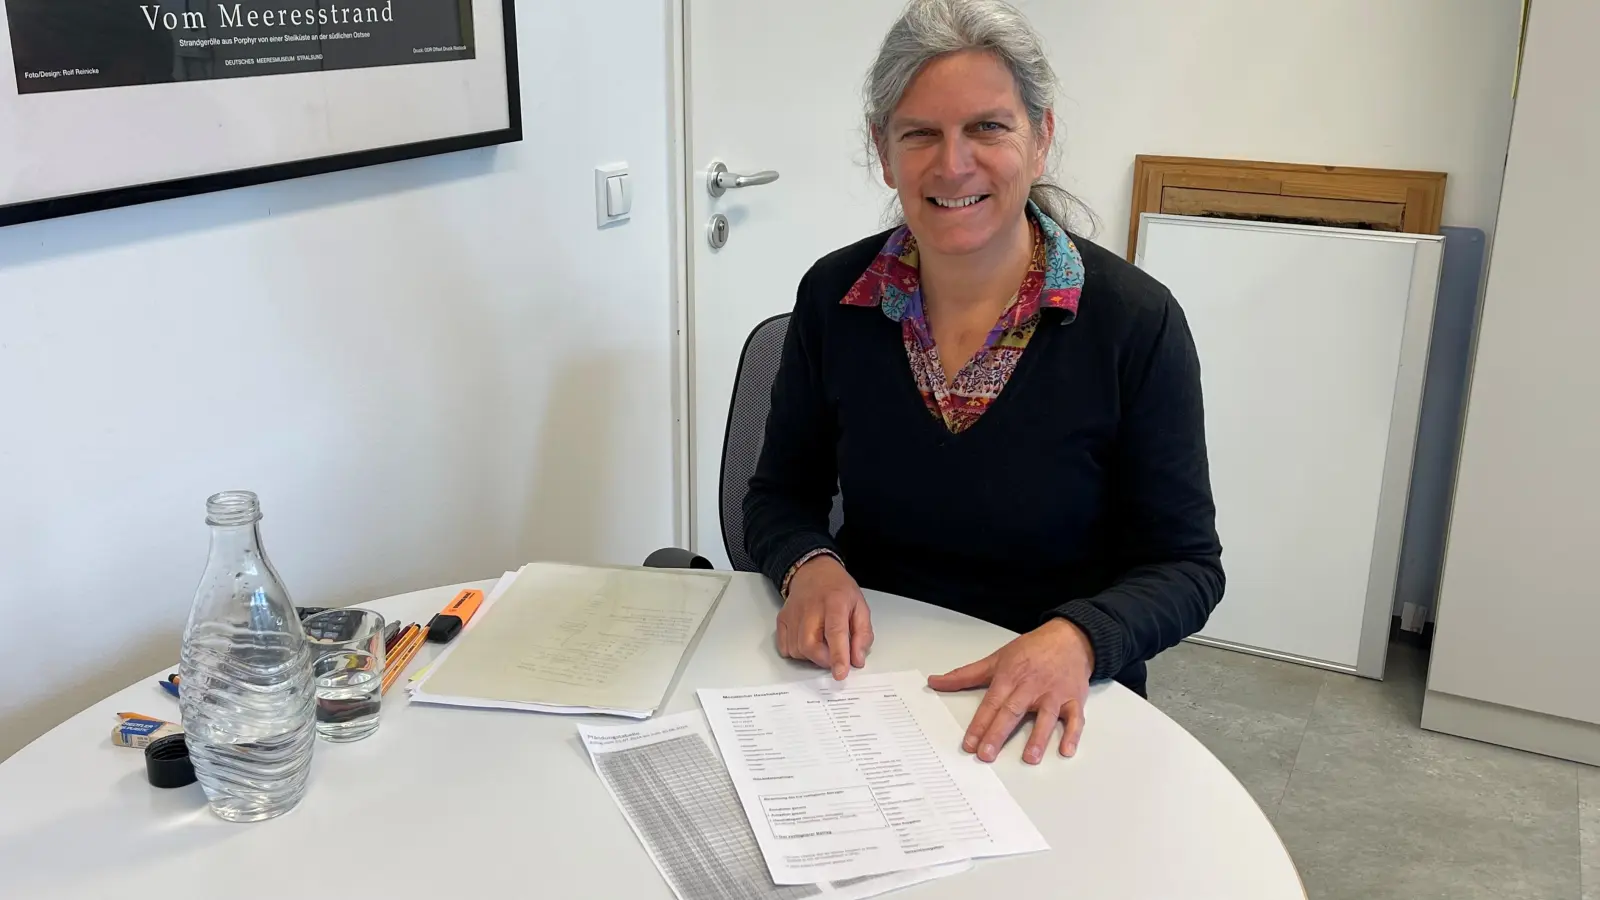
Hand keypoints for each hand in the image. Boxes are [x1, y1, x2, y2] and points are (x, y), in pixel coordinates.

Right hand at [776, 555, 872, 679]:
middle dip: (824, 660)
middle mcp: (810, 607)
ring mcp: (793, 614)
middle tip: (835, 656)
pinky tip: (807, 641)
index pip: (835, 632)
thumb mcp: (860, 606)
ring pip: (797, 649)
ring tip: (822, 643)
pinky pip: (785, 647)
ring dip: (811, 656)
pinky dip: (797, 652)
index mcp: (835, 602)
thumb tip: (857, 660)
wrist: (814, 571)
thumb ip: (863, 634)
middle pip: (810, 645)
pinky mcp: (782, 619)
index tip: (840, 673)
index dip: (838, 655)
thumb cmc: (838, 590)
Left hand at [927, 618, 1093, 764]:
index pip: (991, 703)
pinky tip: (1066, 750)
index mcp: (1011, 677)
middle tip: (987, 754)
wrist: (1069, 638)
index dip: (979, 724)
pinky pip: (1075, 719)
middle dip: (998, 733)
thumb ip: (966, 675)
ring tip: (1029, 758)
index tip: (969, 744)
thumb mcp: (997, 658)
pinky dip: (1073, 734)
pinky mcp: (1074, 699)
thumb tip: (935, 681)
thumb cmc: (1032, 650)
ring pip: (1046, 717)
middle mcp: (1032, 686)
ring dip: (1038, 737)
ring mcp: (1055, 693)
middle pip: (1013, 711)